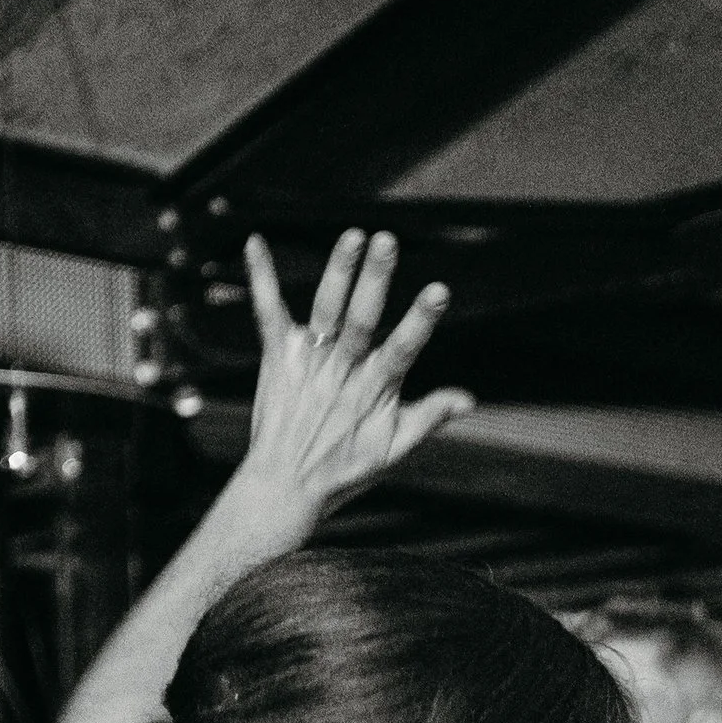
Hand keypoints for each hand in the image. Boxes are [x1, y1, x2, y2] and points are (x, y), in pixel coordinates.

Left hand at [233, 230, 474, 537]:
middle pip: (361, 320)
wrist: (284, 486)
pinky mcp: (278, 357)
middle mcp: (341, 372)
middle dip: (374, 280)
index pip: (402, 350)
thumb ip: (427, 418)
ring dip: (339, 270)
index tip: (438, 291)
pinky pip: (269, 311)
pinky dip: (262, 277)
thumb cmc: (342, 471)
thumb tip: (467, 399)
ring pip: (326, 309)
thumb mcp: (391, 451)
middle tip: (386, 241)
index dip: (419, 321)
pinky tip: (255, 243)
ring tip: (353, 236)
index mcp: (373, 391)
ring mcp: (308, 362)